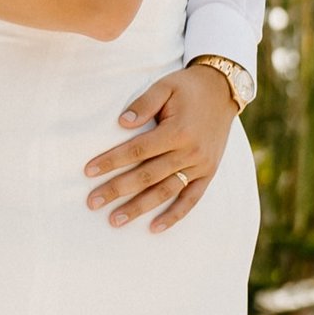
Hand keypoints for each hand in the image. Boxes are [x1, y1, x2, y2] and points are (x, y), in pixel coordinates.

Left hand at [83, 60, 237, 231]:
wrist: (224, 90)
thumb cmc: (188, 87)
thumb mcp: (165, 86)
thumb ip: (144, 103)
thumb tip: (122, 123)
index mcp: (177, 131)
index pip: (137, 150)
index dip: (112, 161)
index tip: (89, 171)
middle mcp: (190, 152)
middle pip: (147, 176)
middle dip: (117, 190)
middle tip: (92, 203)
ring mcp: (201, 166)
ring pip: (166, 192)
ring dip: (139, 208)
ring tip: (115, 220)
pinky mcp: (208, 173)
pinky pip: (191, 199)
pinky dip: (174, 215)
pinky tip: (155, 228)